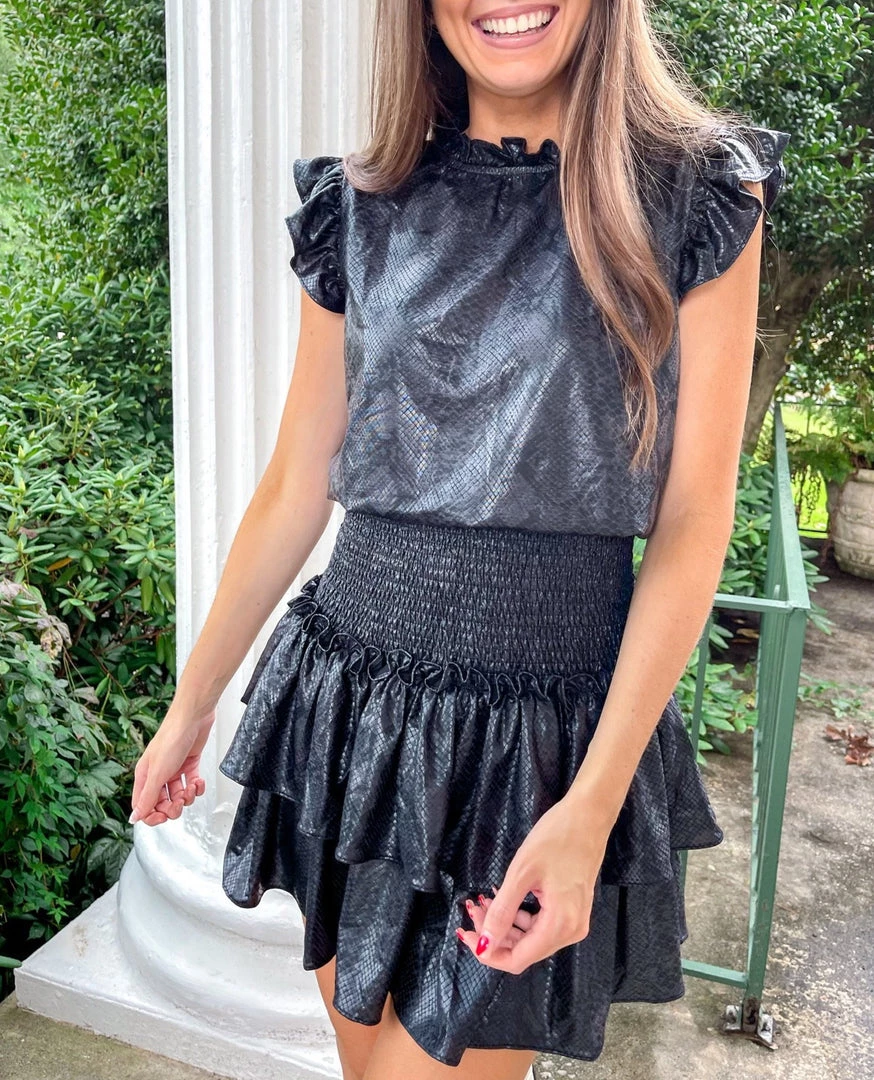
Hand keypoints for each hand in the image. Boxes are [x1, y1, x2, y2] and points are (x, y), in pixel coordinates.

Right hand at [129, 700, 213, 825]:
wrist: (193, 717)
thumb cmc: (172, 738)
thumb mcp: (157, 773)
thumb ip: (147, 797)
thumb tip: (135, 817)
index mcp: (144, 776)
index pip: (143, 806)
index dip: (153, 815)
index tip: (164, 817)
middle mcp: (157, 774)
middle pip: (162, 803)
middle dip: (173, 807)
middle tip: (180, 802)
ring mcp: (174, 769)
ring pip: (178, 795)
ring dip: (187, 796)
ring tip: (191, 788)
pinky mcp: (189, 764)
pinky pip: (192, 784)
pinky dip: (197, 787)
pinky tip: (198, 781)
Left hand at [455, 791, 615, 974]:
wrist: (588, 817)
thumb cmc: (556, 839)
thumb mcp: (521, 873)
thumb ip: (502, 912)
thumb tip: (484, 944)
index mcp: (560, 926)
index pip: (517, 960)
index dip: (488, 952)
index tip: (466, 933)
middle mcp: (571, 931)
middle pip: (523, 951)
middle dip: (494, 934)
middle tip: (473, 908)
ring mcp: (574, 922)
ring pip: (530, 938)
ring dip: (504, 924)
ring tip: (484, 900)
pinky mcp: (573, 910)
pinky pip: (540, 925)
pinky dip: (519, 916)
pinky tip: (503, 898)